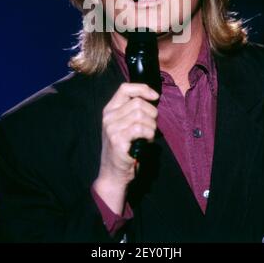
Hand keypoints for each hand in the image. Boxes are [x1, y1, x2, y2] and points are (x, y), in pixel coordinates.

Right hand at [93, 83, 158, 213]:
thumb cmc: (124, 148)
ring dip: (151, 126)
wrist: (113, 173)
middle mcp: (109, 117)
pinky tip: (146, 142)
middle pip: (138, 102)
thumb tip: (152, 98)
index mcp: (110, 109)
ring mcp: (112, 128)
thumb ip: (132, 110)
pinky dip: (149, 134)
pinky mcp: (118, 140)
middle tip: (151, 126)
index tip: (154, 96)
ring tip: (148, 135)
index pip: (125, 88)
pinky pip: (141, 129)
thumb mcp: (123, 125)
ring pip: (141, 115)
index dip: (142, 89)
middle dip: (152, 113)